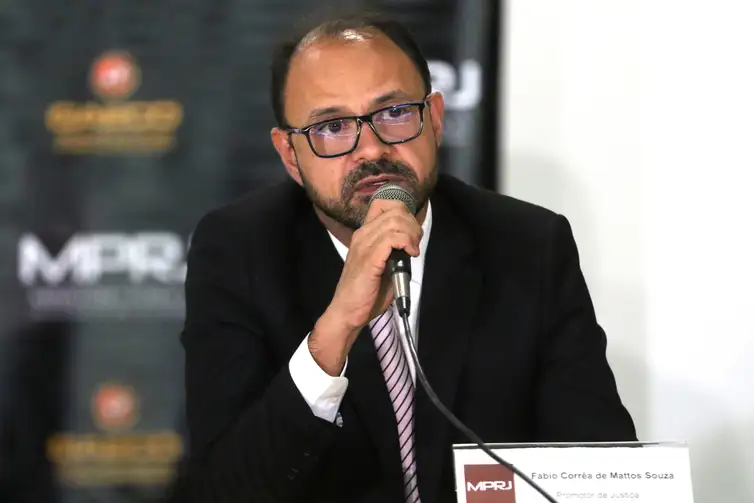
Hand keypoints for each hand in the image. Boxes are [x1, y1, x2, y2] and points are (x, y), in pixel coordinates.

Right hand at [310, 199, 421, 374]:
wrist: (348, 312)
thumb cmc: (367, 293)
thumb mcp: (384, 265)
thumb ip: (394, 251)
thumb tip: (412, 243)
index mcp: (364, 234)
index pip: (384, 205)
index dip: (404, 212)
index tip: (412, 232)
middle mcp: (363, 234)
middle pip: (395, 210)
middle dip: (413, 224)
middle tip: (415, 244)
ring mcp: (364, 244)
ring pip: (395, 221)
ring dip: (411, 233)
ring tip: (413, 250)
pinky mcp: (369, 258)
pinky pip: (392, 238)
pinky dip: (407, 242)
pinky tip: (410, 254)